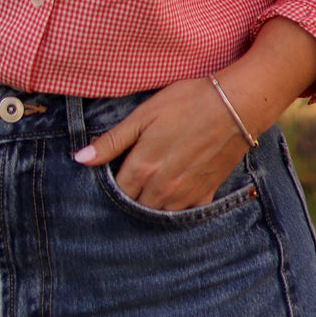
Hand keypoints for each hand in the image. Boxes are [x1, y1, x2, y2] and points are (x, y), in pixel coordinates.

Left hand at [74, 78, 253, 210]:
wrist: (235, 106)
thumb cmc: (186, 103)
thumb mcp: (143, 115)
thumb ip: (112, 140)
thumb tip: (80, 159)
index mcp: (142, 168)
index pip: (116, 192)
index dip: (112, 184)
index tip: (113, 173)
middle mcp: (161, 189)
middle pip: (136, 206)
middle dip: (130, 197)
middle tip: (132, 179)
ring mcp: (185, 195)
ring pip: (158, 213)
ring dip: (151, 204)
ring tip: (151, 186)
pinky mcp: (206, 193)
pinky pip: (185, 213)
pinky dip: (177, 207)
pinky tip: (175, 192)